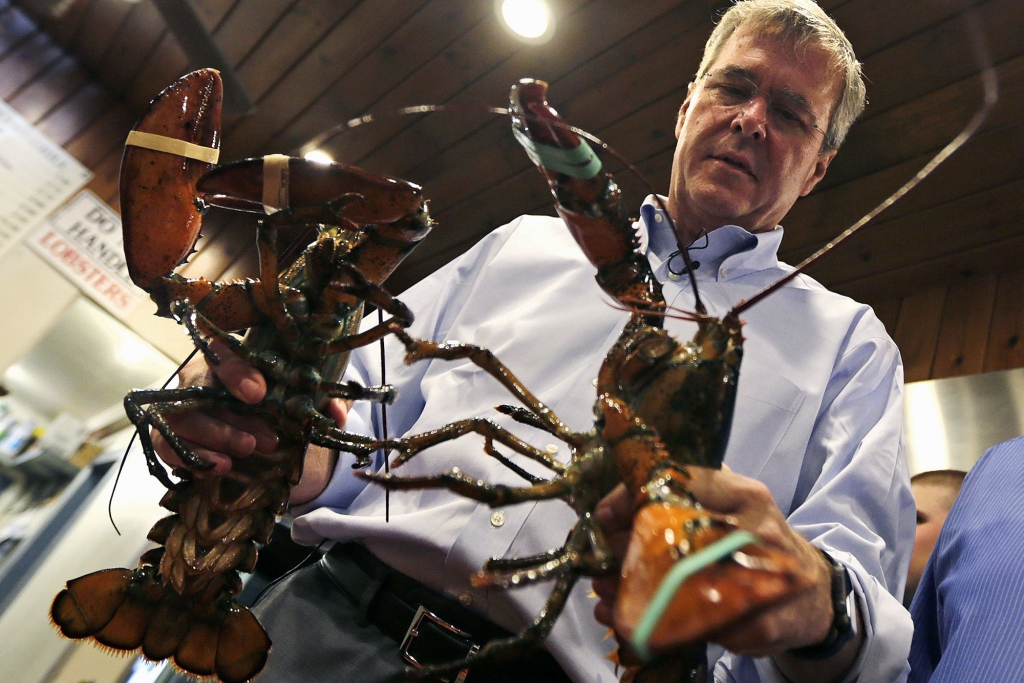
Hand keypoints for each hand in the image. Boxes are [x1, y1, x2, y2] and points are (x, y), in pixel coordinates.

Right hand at [151, 341, 349, 503]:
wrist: (255, 426)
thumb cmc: (276, 402)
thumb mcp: (301, 398)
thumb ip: (320, 401)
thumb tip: (336, 412)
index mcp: (230, 356)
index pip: (224, 355)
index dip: (238, 374)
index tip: (259, 394)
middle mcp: (199, 376)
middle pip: (202, 390)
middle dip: (233, 418)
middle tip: (269, 439)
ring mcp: (181, 405)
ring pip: (181, 418)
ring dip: (214, 438)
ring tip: (244, 455)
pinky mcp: (169, 434)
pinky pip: (166, 444)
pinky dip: (191, 457)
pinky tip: (220, 467)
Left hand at [591, 468, 861, 681]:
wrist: (810, 593)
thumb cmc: (752, 544)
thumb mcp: (727, 508)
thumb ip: (677, 502)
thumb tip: (606, 518)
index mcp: (745, 494)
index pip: (678, 481)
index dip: (629, 498)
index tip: (600, 518)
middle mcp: (758, 529)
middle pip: (674, 536)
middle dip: (625, 553)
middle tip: (599, 565)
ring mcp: (763, 577)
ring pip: (681, 587)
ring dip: (633, 595)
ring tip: (605, 598)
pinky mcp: (761, 622)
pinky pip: (698, 627)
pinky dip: (657, 628)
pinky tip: (634, 626)